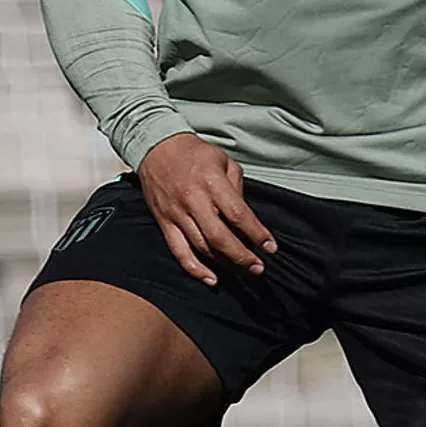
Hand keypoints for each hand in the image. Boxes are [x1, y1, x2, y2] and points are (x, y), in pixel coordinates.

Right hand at [137, 133, 276, 287]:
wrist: (155, 147)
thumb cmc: (192, 153)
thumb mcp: (223, 160)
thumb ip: (237, 188)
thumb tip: (246, 216)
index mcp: (211, 182)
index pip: (238, 214)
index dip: (256, 234)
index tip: (270, 247)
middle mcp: (193, 200)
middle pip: (220, 237)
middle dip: (242, 256)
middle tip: (258, 267)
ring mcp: (177, 214)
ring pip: (201, 247)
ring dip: (224, 264)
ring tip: (242, 272)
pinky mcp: (164, 223)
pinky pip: (179, 251)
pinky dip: (194, 268)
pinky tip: (211, 279)